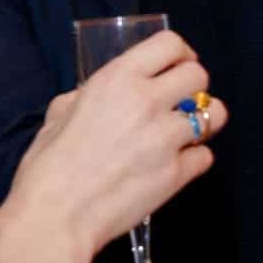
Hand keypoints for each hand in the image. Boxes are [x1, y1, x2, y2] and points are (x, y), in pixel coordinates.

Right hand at [0, 30, 226, 262]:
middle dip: (193, 85)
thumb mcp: (60, 113)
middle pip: (199, 75)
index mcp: (117, 80)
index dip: (179, 53)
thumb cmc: (48, 167)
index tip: (176, 65)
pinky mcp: (177, 173)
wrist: (55, 218)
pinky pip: (206, 156)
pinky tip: (175, 164)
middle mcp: (148, 102)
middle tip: (181, 101)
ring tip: (187, 131)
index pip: (170, 44)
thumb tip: (101, 93)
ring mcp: (166, 138)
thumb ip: (88, 95)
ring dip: (203, 121)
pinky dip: (194, 159)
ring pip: (214, 114)